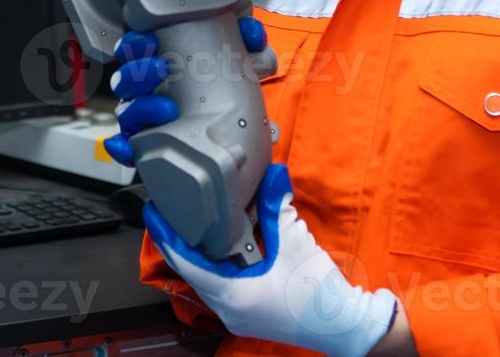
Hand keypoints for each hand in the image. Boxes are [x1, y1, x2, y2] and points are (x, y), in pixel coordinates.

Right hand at [101, 16, 268, 166]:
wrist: (237, 120)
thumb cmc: (225, 80)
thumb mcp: (238, 55)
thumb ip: (246, 41)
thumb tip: (253, 38)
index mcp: (157, 60)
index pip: (133, 48)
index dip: (135, 43)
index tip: (151, 39)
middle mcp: (145, 89)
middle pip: (125, 78)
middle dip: (139, 72)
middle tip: (162, 68)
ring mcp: (144, 117)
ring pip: (127, 111)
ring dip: (141, 108)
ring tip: (168, 109)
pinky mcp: (148, 145)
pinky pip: (128, 147)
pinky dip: (123, 148)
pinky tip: (126, 148)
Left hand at [144, 163, 398, 356]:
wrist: (345, 327)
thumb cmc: (319, 294)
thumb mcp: (295, 243)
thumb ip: (278, 206)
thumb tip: (273, 172)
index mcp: (232, 295)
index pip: (185, 262)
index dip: (167, 235)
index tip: (153, 211)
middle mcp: (228, 309)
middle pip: (191, 270)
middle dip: (179, 240)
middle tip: (169, 209)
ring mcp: (237, 314)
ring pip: (206, 278)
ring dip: (198, 252)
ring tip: (188, 221)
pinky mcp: (248, 312)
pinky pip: (221, 284)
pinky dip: (216, 262)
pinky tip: (219, 242)